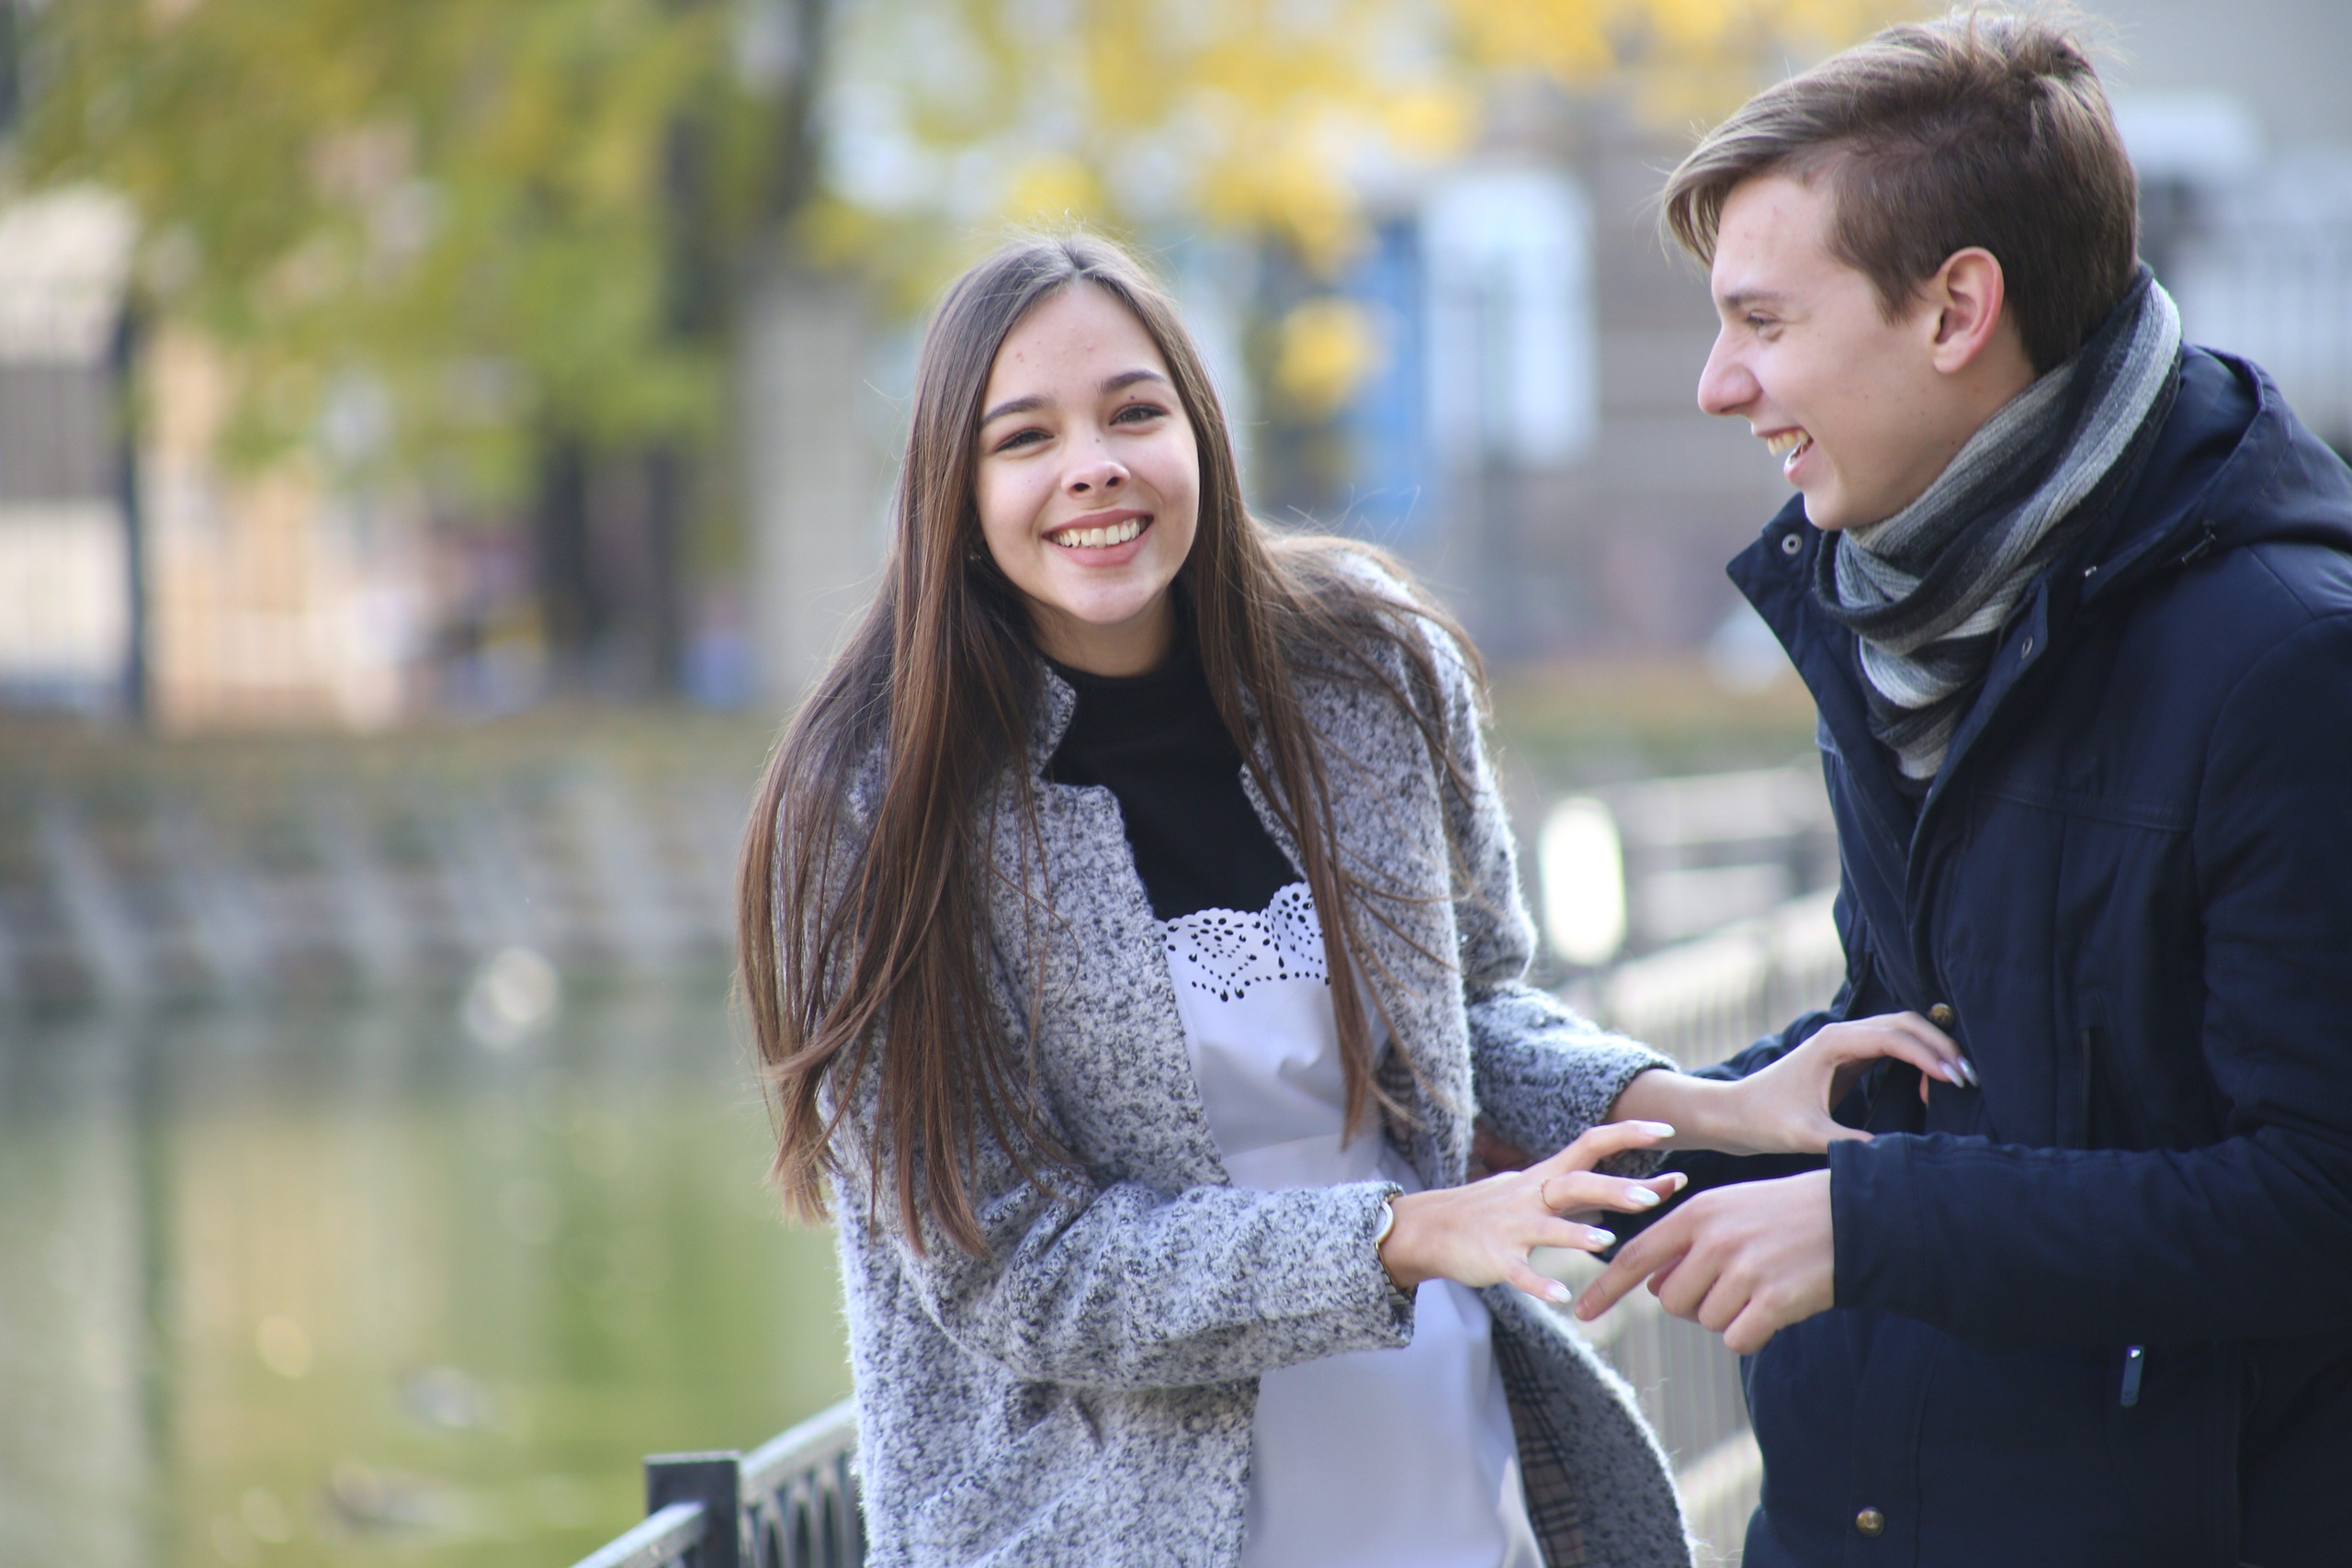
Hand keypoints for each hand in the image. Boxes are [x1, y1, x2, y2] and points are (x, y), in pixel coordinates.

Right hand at [1379, 1120, 1687, 1302]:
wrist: (1428, 1227)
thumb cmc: (1499, 1210)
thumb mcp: (1543, 1191)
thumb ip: (1595, 1192)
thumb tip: (1655, 1188)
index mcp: (1546, 1176)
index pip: (1591, 1143)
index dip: (1627, 1134)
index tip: (1667, 1130)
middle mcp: (1531, 1195)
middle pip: (1576, 1184)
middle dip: (1613, 1190)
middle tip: (1652, 1198)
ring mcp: (1511, 1226)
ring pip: (1547, 1228)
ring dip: (1576, 1236)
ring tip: (1606, 1244)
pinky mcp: (1494, 1258)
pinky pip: (1518, 1272)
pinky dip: (1539, 1284)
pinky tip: (1561, 1296)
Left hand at [1574, 1168, 1834, 1354]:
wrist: (1855, 1215)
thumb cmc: (1785, 1214)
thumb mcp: (1730, 1211)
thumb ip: (1686, 1243)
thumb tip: (1654, 1288)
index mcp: (1697, 1213)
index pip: (1635, 1256)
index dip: (1606, 1288)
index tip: (1581, 1312)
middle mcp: (1714, 1240)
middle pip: (1672, 1301)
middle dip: (1694, 1303)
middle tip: (1734, 1283)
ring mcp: (1744, 1270)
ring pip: (1707, 1321)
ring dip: (1730, 1315)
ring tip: (1762, 1284)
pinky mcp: (1774, 1300)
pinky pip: (1738, 1338)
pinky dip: (1753, 1333)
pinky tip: (1776, 1307)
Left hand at [1718, 1011, 1969, 1154]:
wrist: (1733, 1115)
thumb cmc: (1764, 1121)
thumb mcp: (1806, 1136)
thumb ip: (1849, 1144)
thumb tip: (1893, 1153)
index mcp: (1833, 1042)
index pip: (1894, 1037)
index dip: (1929, 1055)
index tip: (1955, 1081)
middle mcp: (1841, 1035)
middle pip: (1905, 1024)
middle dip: (1941, 1046)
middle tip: (1969, 1080)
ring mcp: (1845, 1043)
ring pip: (1902, 1032)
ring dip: (1932, 1050)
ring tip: (1958, 1083)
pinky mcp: (1847, 1058)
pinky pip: (1893, 1048)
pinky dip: (1919, 1059)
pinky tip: (1934, 1087)